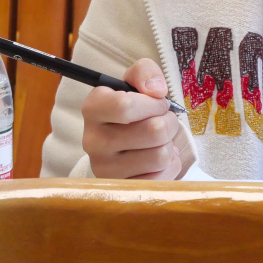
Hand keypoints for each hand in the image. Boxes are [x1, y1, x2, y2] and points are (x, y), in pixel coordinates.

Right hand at [81, 58, 183, 179]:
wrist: (117, 145)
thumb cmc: (130, 109)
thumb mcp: (133, 82)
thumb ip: (145, 72)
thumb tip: (157, 90)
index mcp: (93, 108)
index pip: (125, 106)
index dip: (153, 103)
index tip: (157, 101)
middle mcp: (92, 141)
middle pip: (153, 131)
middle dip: (168, 122)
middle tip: (162, 121)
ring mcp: (105, 169)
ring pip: (160, 155)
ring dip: (169, 144)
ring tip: (157, 140)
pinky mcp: (121, 190)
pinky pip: (161, 178)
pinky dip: (169, 165)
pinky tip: (156, 158)